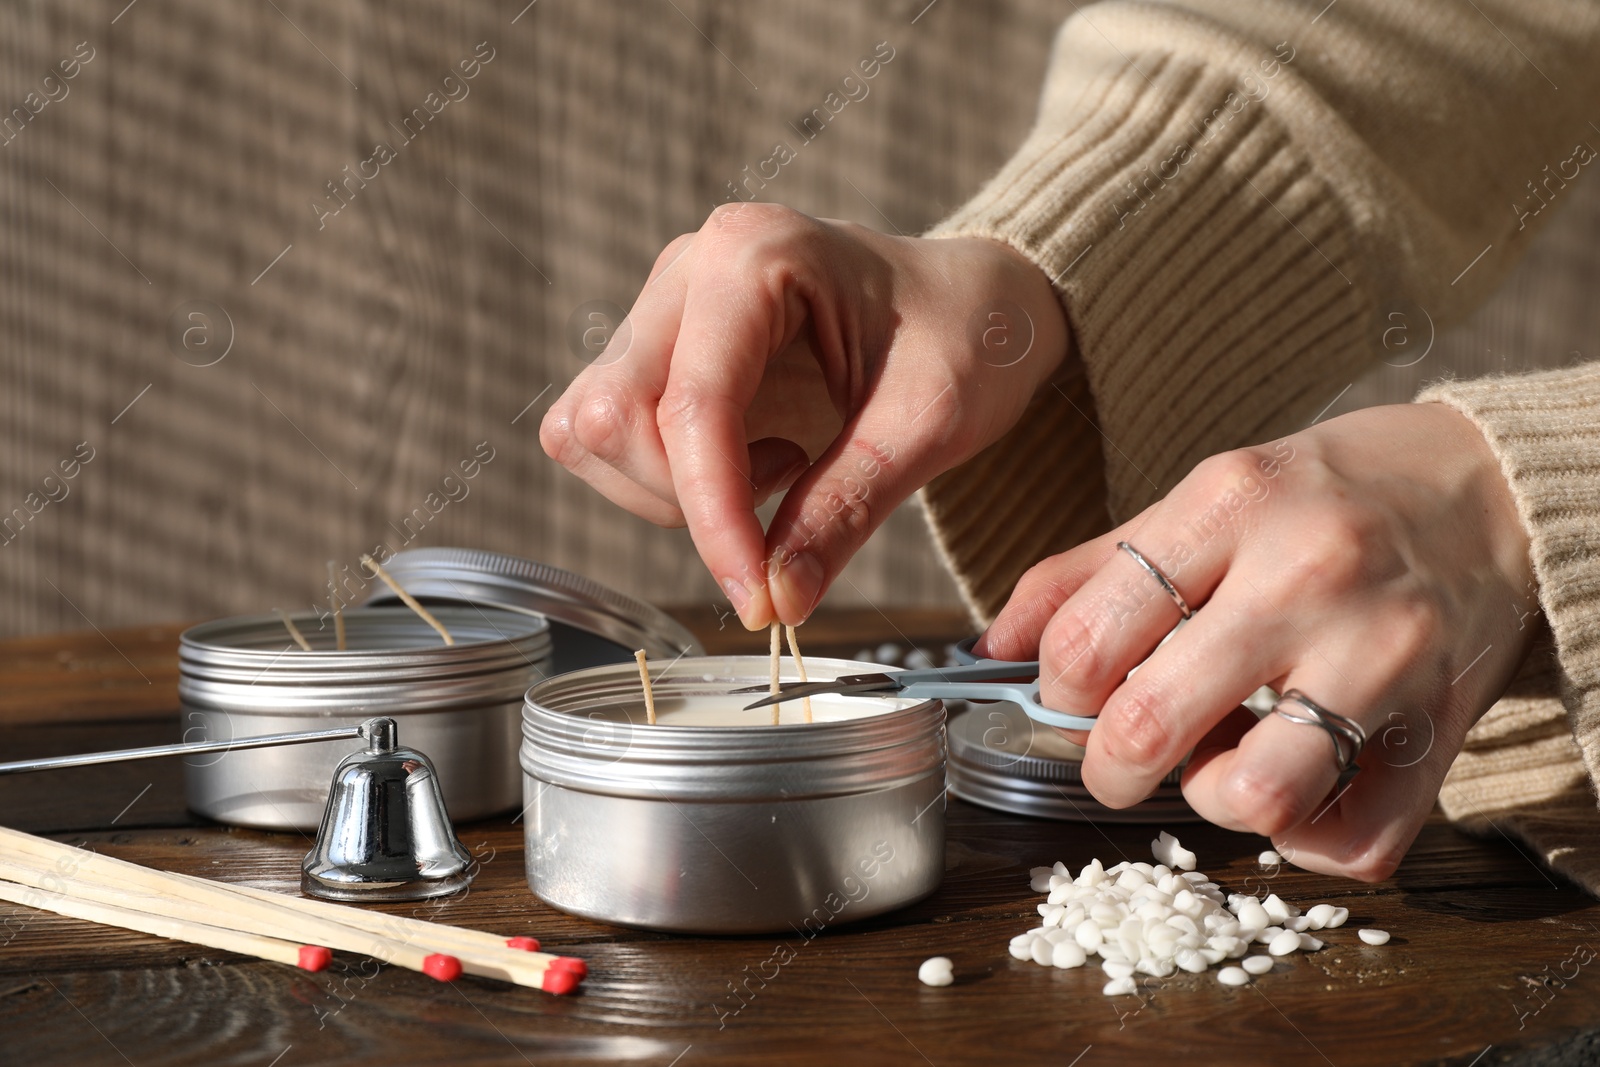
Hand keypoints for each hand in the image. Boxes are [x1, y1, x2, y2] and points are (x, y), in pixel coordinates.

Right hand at [541, 203, 1069, 627]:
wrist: (975, 305)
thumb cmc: (965, 337)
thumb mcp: (930, 424)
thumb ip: (846, 509)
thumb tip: (778, 599)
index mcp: (754, 254)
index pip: (693, 405)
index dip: (714, 513)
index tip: (756, 597)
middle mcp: (689, 271)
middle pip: (613, 415)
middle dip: (686, 498)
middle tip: (789, 494)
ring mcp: (666, 310)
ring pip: (594, 431)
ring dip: (671, 489)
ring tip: (782, 467)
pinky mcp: (661, 354)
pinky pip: (606, 437)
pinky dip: (664, 481)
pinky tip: (751, 462)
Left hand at [977, 403, 1535, 880]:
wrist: (1496, 487)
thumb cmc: (1329, 496)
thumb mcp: (1207, 496)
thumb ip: (1089, 568)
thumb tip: (989, 645)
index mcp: (1230, 506)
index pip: (1089, 636)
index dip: (1058, 690)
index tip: (1074, 694)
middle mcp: (1305, 578)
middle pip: (1150, 724)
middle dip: (1108, 767)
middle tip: (1119, 756)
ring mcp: (1380, 655)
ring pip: (1254, 796)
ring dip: (1214, 802)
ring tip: (1222, 762)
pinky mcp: (1441, 726)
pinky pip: (1353, 842)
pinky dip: (1307, 841)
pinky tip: (1296, 789)